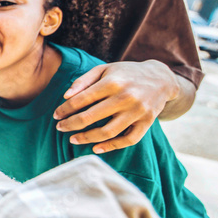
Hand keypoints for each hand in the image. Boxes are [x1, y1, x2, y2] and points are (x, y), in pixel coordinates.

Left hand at [52, 60, 177, 153]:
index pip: (82, 99)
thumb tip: (65, 96)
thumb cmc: (125, 73)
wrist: (161, 78)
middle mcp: (126, 97)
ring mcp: (138, 112)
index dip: (65, 109)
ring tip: (73, 139)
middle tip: (60, 128)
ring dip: (87, 138)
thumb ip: (83, 81)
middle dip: (71, 124)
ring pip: (107, 132)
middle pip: (91, 117)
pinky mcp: (147, 123)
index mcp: (113, 82)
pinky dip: (111, 147)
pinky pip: (128, 140)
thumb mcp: (104, 69)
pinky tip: (96, 148)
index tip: (56, 115)